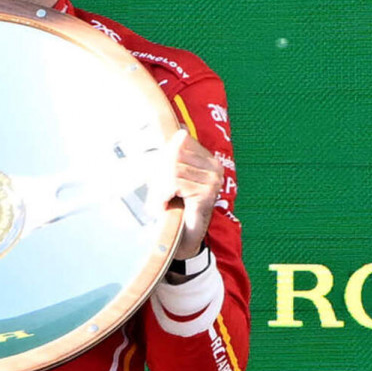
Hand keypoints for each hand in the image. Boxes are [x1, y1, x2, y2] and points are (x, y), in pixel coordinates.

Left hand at [161, 128, 223, 259]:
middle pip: (174, 155)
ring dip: (158, 188)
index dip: (162, 158)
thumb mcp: (168, 177)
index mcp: (207, 159)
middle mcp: (215, 167)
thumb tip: (180, 131)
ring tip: (160, 202)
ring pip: (172, 169)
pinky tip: (163, 207)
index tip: (157, 176)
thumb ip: (171, 155)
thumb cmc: (173, 206)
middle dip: (158, 175)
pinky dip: (162, 196)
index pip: (179, 142)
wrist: (180, 239)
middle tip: (156, 194)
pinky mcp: (207, 194)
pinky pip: (174, 183)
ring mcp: (213, 180)